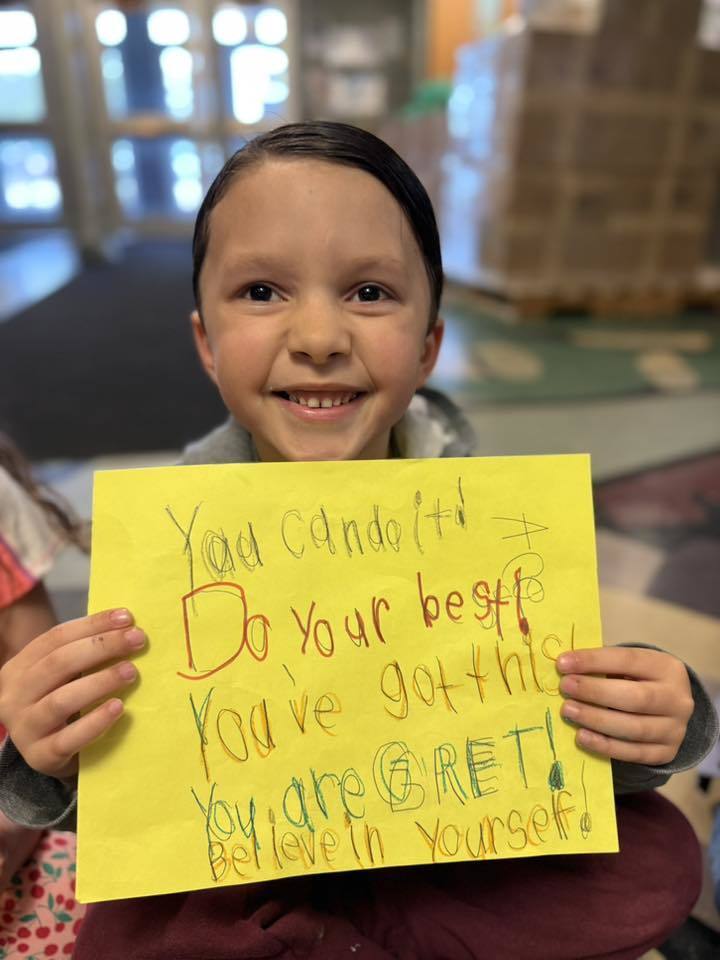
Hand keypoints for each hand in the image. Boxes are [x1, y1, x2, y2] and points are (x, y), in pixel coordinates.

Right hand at [0, 608, 144, 778]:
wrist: (51, 754)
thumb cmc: (63, 702)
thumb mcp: (63, 675)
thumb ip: (83, 652)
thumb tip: (126, 626)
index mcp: (18, 668)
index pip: (55, 638)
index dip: (92, 625)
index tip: (127, 618)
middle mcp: (14, 696)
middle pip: (59, 663)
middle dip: (102, 646)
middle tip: (137, 640)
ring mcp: (25, 728)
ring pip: (62, 699)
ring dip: (100, 681)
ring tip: (131, 672)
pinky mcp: (41, 756)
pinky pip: (70, 737)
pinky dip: (96, 721)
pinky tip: (119, 707)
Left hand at [556, 646, 693, 765]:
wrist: (666, 708)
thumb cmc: (636, 680)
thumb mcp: (628, 666)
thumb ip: (602, 665)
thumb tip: (565, 667)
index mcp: (666, 667)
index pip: (628, 661)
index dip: (594, 661)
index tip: (563, 663)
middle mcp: (677, 699)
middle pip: (635, 697)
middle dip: (595, 692)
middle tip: (565, 687)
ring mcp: (675, 729)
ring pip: (634, 728)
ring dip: (596, 719)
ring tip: (568, 711)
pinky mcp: (666, 753)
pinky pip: (634, 753)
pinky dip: (605, 746)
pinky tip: (582, 736)